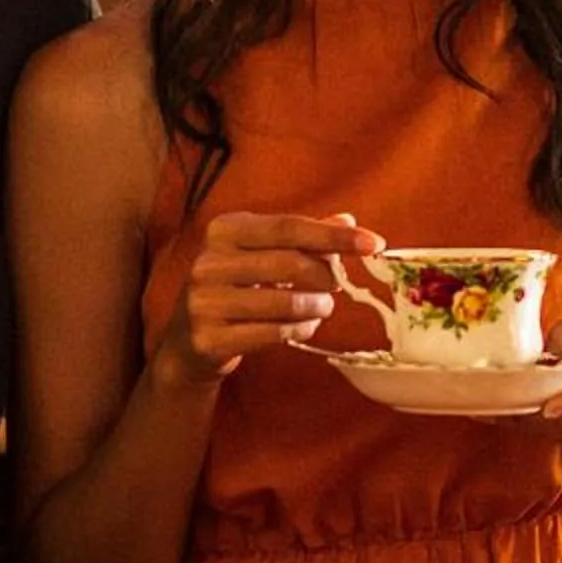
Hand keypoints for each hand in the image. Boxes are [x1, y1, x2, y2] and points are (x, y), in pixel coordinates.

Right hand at [155, 211, 383, 389]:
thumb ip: (302, 238)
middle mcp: (209, 261)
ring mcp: (205, 302)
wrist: (188, 343)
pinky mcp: (209, 338)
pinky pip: (272, 333)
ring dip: (316, 307)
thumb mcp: (262, 255)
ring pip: (285, 302)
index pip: (290, 227)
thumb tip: (349, 219)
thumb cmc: (235, 289)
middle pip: (290, 263)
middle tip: (337, 285)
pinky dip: (299, 330)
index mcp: (224, 230)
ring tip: (323, 308)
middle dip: (325, 276)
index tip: (373, 244)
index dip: (335, 235)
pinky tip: (304, 327)